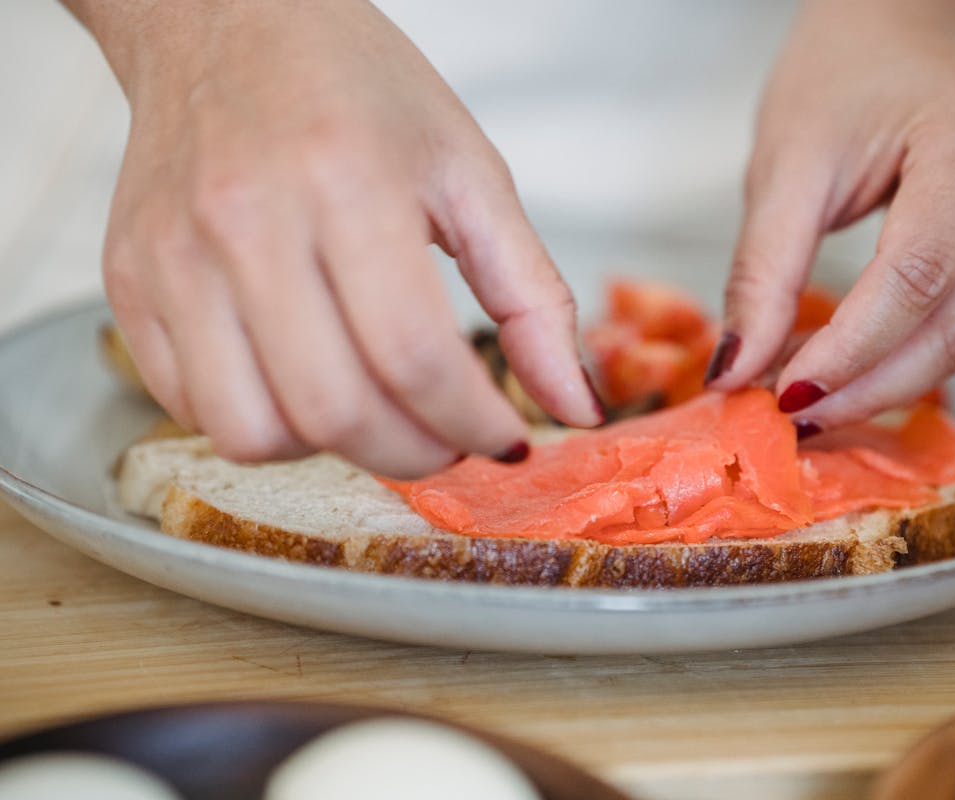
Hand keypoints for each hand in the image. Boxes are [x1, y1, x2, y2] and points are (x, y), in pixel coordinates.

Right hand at [86, 0, 601, 475]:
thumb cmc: (355, 89)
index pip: (414, 356)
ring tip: (374, 408)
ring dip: (333, 452)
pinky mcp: (129, 283)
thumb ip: (533, 296)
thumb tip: (577, 406)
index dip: (473, 424)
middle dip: (415, 454)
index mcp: (347, 181)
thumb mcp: (470, 172)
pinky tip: (304, 381)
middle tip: (448, 437)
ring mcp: (173, 259)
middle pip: (335, 410)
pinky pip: (191, 409)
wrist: (224, 23)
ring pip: (252, 432)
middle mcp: (245, 223)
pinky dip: (263, 426)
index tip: (505, 438)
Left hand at [707, 0, 954, 431]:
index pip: (916, 275)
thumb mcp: (785, 166)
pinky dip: (913, 356)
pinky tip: (857, 370)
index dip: (850, 350)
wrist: (904, 30)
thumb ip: (762, 274)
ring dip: (890, 382)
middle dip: (870, 386)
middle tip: (796, 415)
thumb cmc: (845, 76)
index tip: (783, 393)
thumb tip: (737, 371)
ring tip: (817, 399)